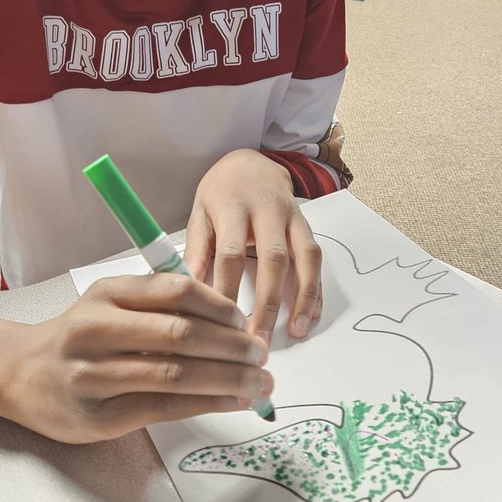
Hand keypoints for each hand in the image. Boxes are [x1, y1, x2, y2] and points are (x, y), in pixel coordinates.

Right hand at [3, 274, 270, 441]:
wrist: (21, 375)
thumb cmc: (82, 337)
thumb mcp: (111, 304)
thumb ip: (161, 306)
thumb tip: (234, 323)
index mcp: (106, 292)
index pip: (175, 290)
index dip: (219, 306)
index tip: (244, 321)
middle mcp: (95, 328)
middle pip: (180, 333)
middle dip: (232, 346)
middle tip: (262, 355)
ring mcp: (93, 374)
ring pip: (175, 374)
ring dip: (227, 378)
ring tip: (259, 382)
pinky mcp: (99, 415)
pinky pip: (163, 407)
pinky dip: (207, 403)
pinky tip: (233, 401)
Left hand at [183, 149, 322, 347]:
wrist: (251, 162)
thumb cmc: (220, 194)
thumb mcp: (200, 214)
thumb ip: (196, 251)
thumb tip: (185, 290)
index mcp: (233, 207)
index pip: (230, 253)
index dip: (226, 289)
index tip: (220, 324)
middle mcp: (267, 210)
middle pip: (272, 259)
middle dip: (267, 303)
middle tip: (258, 339)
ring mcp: (291, 217)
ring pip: (303, 257)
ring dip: (302, 296)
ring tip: (297, 331)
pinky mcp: (306, 225)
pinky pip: (316, 257)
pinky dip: (317, 288)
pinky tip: (312, 315)